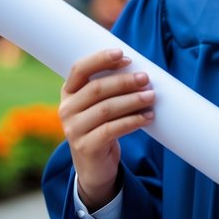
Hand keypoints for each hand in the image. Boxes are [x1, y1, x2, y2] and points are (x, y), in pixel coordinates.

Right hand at [59, 48, 154, 210]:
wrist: (94, 165)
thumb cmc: (102, 125)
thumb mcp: (102, 104)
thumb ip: (112, 87)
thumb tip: (140, 68)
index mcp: (69, 92)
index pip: (79, 70)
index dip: (100, 59)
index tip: (123, 54)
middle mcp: (67, 109)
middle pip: (97, 89)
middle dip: (124, 81)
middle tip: (146, 79)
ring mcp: (73, 129)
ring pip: (106, 109)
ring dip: (132, 101)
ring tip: (151, 97)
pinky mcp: (85, 146)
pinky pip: (112, 129)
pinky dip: (133, 121)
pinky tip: (148, 117)